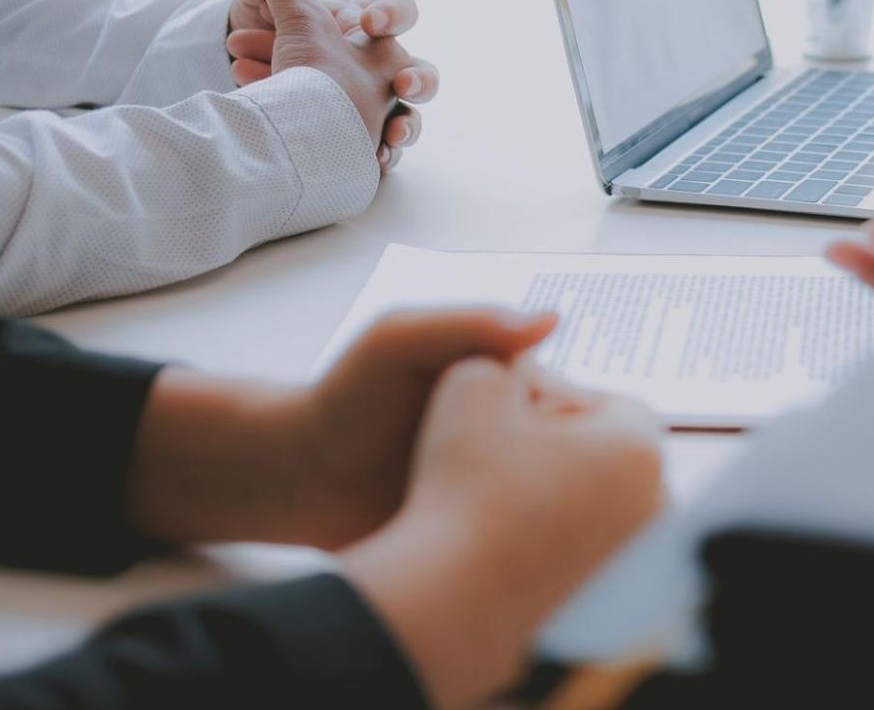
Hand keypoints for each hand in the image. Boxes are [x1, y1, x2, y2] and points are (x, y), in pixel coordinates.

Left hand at [126, 309, 560, 549]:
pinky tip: (506, 553)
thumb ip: (467, 323)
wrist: (299, 481)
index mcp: (508, 385)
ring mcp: (503, 487)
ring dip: (548, 514)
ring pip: (556, 502)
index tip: (541, 439)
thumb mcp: (398, 342)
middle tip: (524, 491)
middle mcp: (516, 436)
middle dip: (566, 473)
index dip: (568, 421)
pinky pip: (524, 540)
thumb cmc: (345, 398)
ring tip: (512, 523)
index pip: (574, 401)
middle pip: (575, 455)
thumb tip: (553, 319)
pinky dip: (525, 547)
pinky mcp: (486, 532)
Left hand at [223, 0, 439, 171]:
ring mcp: (382, 109)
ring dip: (407, 128)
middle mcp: (385, 69)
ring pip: (413, 121)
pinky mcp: (369, 145)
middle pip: (425, 73)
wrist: (270, 93)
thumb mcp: (274, 9)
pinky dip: (381, 158)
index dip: (391, 14)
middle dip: (420, 79)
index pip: (400, 11)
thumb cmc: (283, 46)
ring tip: (391, 139)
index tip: (365, 23)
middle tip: (402, 84)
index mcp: (370, 29)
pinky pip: (387, 155)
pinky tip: (373, 163)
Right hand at [343, 359, 663, 709]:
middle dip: (565, 451)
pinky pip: (592, 556)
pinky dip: (560, 547)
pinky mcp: (620, 604)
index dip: (556, 404)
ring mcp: (642, 561)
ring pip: (603, 507)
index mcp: (639, 447)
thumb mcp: (470, 387)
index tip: (513, 421)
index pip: (611, 404)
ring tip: (504, 504)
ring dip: (564, 498)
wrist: (448, 605)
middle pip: (613, 457)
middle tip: (506, 462)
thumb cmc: (461, 494)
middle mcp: (657, 506)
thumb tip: (521, 353)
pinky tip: (512, 548)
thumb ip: (501, 355)